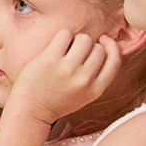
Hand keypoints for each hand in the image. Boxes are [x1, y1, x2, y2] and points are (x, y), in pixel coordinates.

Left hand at [4, 29, 120, 125]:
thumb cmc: (57, 100)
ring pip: (84, 39)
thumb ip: (98, 76)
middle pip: (98, 48)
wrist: (30, 110)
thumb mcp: (85, 95)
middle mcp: (84, 79)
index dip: (112, 47)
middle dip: (89, 47)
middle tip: (74, 55)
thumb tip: (108, 45)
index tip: (104, 41)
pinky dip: (62, 37)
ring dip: (76, 40)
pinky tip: (56, 47)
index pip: (115, 60)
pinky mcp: (50, 59)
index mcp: (96, 90)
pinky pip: (65, 34)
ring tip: (65, 51)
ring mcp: (67, 69)